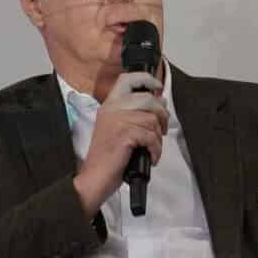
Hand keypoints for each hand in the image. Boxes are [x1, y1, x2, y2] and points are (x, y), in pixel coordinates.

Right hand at [72, 70, 167, 216]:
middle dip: (162, 115)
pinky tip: (150, 157)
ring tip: (152, 148)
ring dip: (158, 137)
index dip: (147, 79)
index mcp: (109, 105)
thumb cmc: (108, 158)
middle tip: (162, 129)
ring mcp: (117, 120)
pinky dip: (155, 149)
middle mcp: (112, 109)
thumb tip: (159, 104)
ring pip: (152, 120)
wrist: (94, 178)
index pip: (127, 79)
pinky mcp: (124, 134)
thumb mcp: (117, 129)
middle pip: (148, 99)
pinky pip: (151, 136)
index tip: (158, 87)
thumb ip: (133, 114)